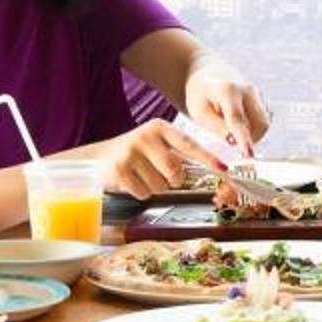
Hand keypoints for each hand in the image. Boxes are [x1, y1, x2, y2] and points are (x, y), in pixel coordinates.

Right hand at [88, 118, 211, 200]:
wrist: (98, 159)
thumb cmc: (135, 154)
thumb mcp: (156, 144)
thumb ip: (178, 153)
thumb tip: (211, 169)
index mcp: (159, 128)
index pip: (189, 144)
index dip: (207, 158)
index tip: (223, 168)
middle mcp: (145, 137)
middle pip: (175, 171)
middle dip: (172, 180)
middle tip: (160, 175)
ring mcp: (131, 153)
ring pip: (160, 185)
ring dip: (154, 187)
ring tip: (141, 176)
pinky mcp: (120, 170)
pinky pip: (144, 193)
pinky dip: (141, 193)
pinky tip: (131, 182)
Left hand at [185, 62, 271, 152]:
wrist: (209, 75)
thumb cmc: (201, 96)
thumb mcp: (200, 113)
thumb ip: (217, 127)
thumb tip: (234, 142)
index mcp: (227, 90)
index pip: (237, 119)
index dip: (244, 139)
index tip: (248, 155)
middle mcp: (247, 89)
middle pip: (260, 123)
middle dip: (251, 139)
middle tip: (232, 144)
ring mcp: (257, 92)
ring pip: (264, 123)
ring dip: (252, 133)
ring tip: (232, 131)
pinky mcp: (261, 98)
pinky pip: (262, 119)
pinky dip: (253, 127)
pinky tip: (237, 123)